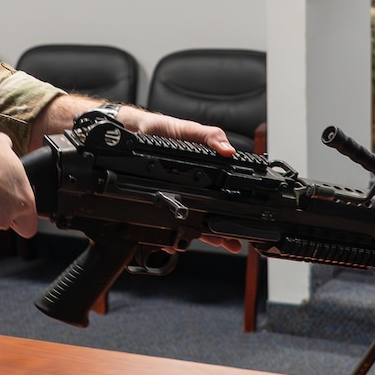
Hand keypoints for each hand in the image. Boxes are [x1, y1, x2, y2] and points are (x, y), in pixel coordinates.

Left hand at [114, 107, 243, 252]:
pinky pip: (167, 222)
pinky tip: (173, 242)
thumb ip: (209, 137)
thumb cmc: (163, 130)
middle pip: (210, 213)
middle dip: (222, 231)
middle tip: (231, 242)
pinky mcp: (160, 201)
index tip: (240, 223)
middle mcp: (193, 186)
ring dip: (202, 236)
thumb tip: (228, 150)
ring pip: (192, 222)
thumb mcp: (189, 130)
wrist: (134, 132)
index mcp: (205, 171)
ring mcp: (177, 195)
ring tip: (210, 244)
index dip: (232, 208)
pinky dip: (171, 236)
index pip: (223, 193)